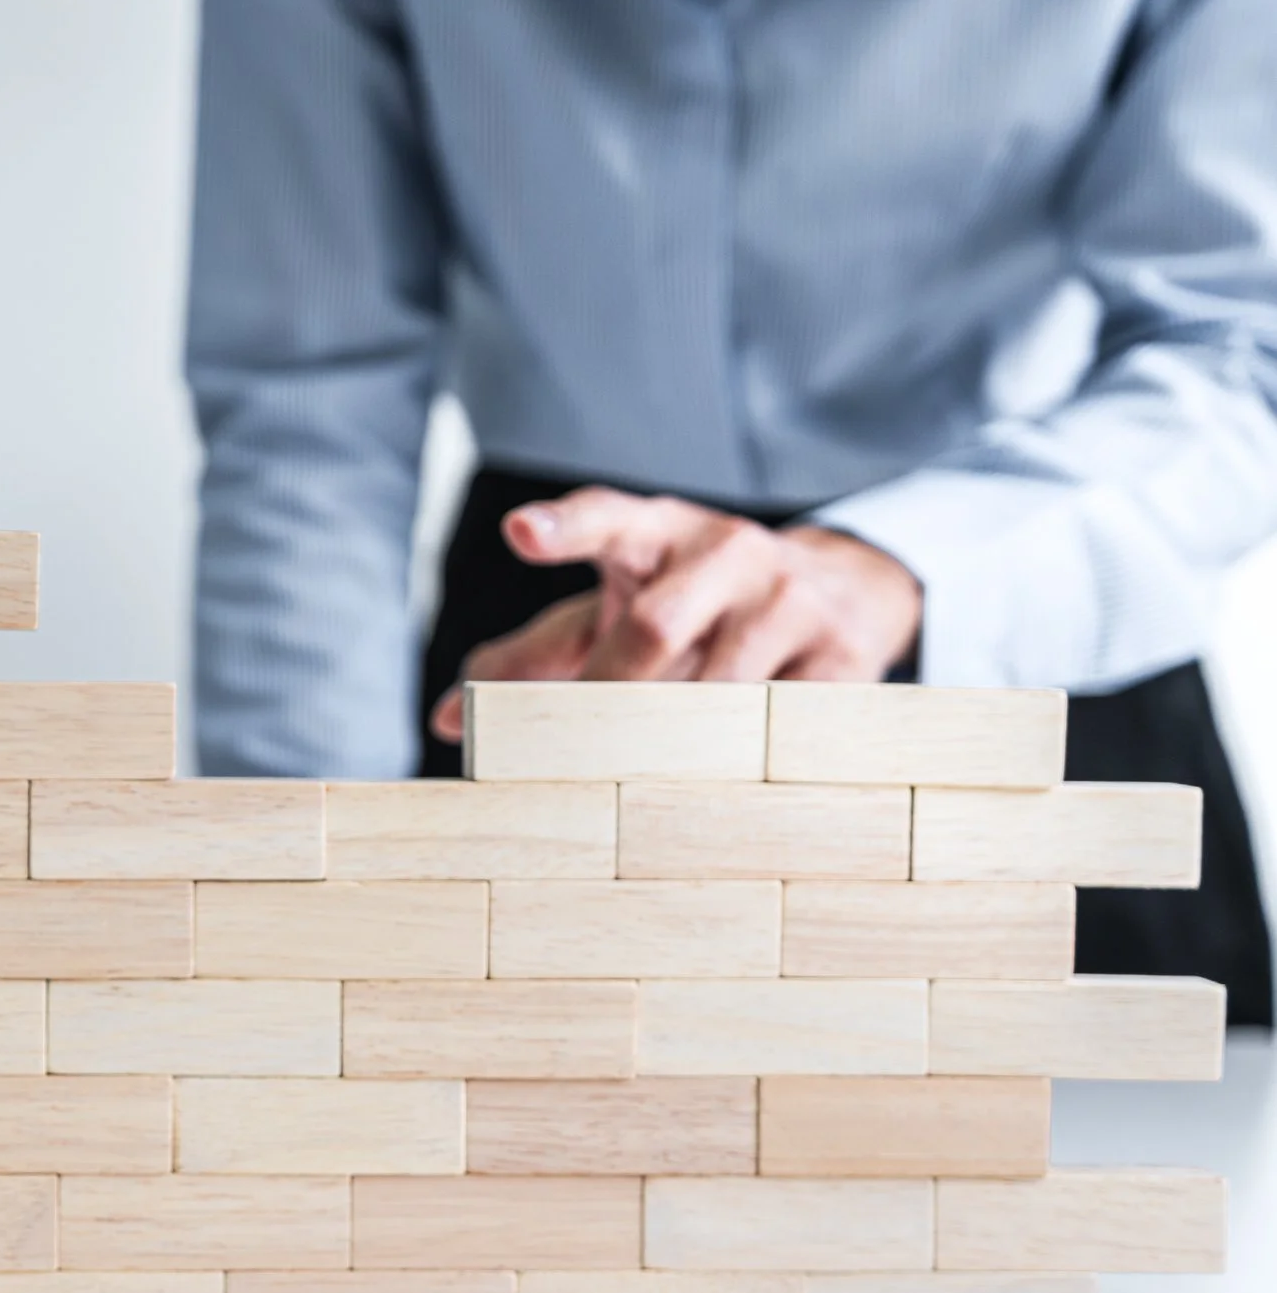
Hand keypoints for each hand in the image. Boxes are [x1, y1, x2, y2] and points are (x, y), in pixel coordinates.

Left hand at [430, 486, 921, 741]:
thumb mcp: (618, 610)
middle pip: (652, 627)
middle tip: (575, 751)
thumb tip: (449, 717)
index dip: (563, 527)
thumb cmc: (696, 605)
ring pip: (716, 688)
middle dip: (608, 696)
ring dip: (676, 739)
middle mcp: (724, 549)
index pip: (605, 518)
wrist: (842, 591)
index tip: (520, 533)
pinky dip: (745, 756)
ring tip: (655, 770)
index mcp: (656, 532)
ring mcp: (789, 596)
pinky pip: (779, 722)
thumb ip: (537, 656)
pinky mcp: (843, 652)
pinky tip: (735, 774)